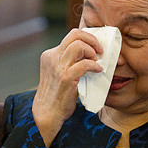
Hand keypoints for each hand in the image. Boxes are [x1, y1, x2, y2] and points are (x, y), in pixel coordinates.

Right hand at [32, 29, 103, 146]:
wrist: (47, 113)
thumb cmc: (56, 94)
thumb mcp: (58, 73)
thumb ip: (68, 62)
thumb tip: (90, 55)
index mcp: (50, 55)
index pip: (71, 36)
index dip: (87, 38)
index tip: (95, 47)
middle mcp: (52, 57)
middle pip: (75, 35)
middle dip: (92, 39)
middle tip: (100, 50)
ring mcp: (58, 67)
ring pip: (79, 45)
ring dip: (92, 51)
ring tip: (96, 61)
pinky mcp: (66, 77)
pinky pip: (84, 64)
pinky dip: (94, 65)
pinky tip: (98, 70)